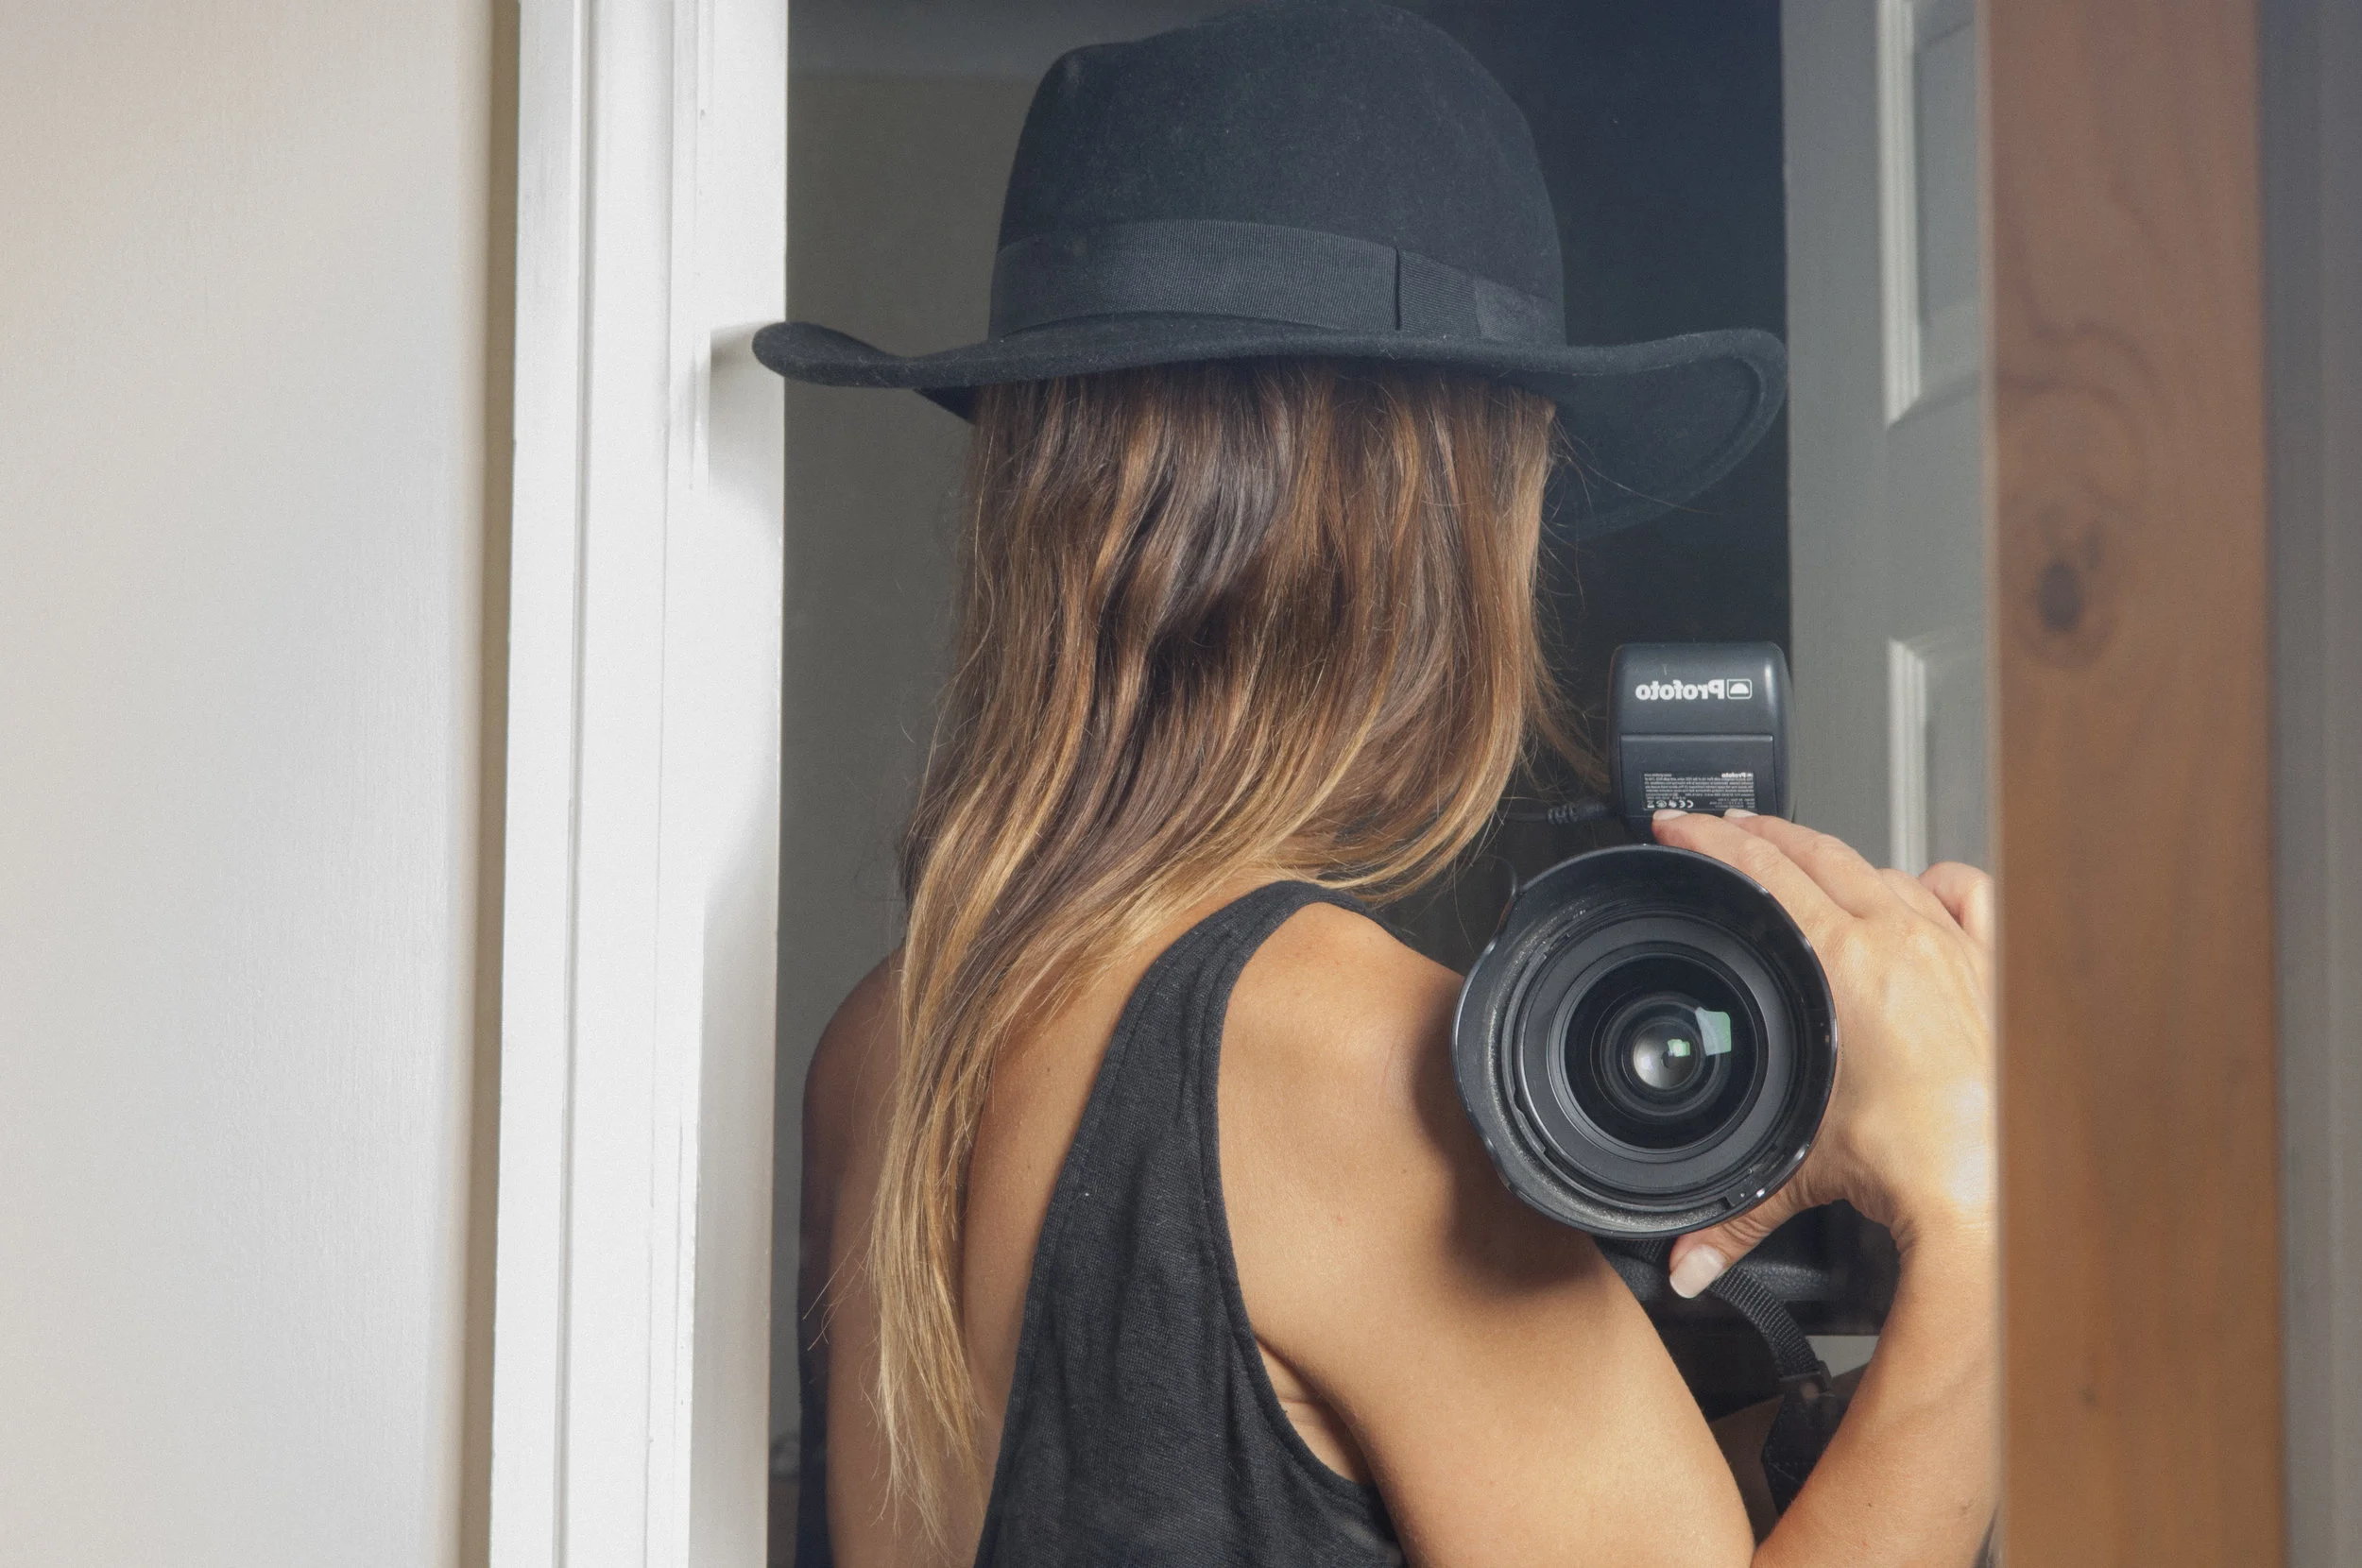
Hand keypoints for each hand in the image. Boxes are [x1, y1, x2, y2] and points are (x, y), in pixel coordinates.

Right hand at [1648, 810, 1995, 1296]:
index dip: (1712, 838)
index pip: (1763, 870)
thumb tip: (1684, 1262)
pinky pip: (1965, 894)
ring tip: (1807, 860)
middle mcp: (1902, 940)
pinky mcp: (1995, 968)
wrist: (1997, 1187)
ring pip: (1886, 867)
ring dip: (1839, 859)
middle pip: (1819, 851)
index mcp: (1844, 963)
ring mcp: (1954, 947)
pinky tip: (1917, 890)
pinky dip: (1934, 884)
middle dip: (1762, 833)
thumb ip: (1731, 1217)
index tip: (1682, 823)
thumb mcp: (1800, 1169)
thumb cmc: (1920, 1165)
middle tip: (1724, 827)